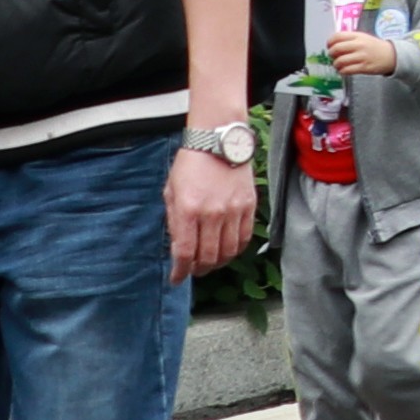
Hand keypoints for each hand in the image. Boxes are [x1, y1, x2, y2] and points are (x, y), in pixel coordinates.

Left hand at [164, 140, 254, 278]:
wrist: (219, 141)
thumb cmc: (191, 164)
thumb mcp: (171, 191)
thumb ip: (174, 221)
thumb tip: (179, 247)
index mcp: (187, 209)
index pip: (184, 253)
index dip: (180, 272)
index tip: (177, 278)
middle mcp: (211, 213)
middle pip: (207, 257)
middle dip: (198, 270)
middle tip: (194, 271)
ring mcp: (232, 210)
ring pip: (227, 252)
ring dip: (217, 263)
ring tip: (210, 263)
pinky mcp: (248, 206)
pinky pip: (244, 238)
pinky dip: (235, 250)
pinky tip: (226, 249)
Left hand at [325, 26, 395, 77]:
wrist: (391, 56)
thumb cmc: (374, 47)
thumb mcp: (363, 38)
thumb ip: (349, 39)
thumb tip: (333, 44)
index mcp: (357, 36)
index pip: (337, 36)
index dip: (330, 42)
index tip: (329, 46)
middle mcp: (359, 45)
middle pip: (336, 49)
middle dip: (331, 54)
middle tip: (333, 56)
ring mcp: (362, 57)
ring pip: (340, 61)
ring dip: (336, 64)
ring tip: (338, 65)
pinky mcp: (364, 67)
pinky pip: (347, 70)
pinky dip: (342, 71)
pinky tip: (344, 70)